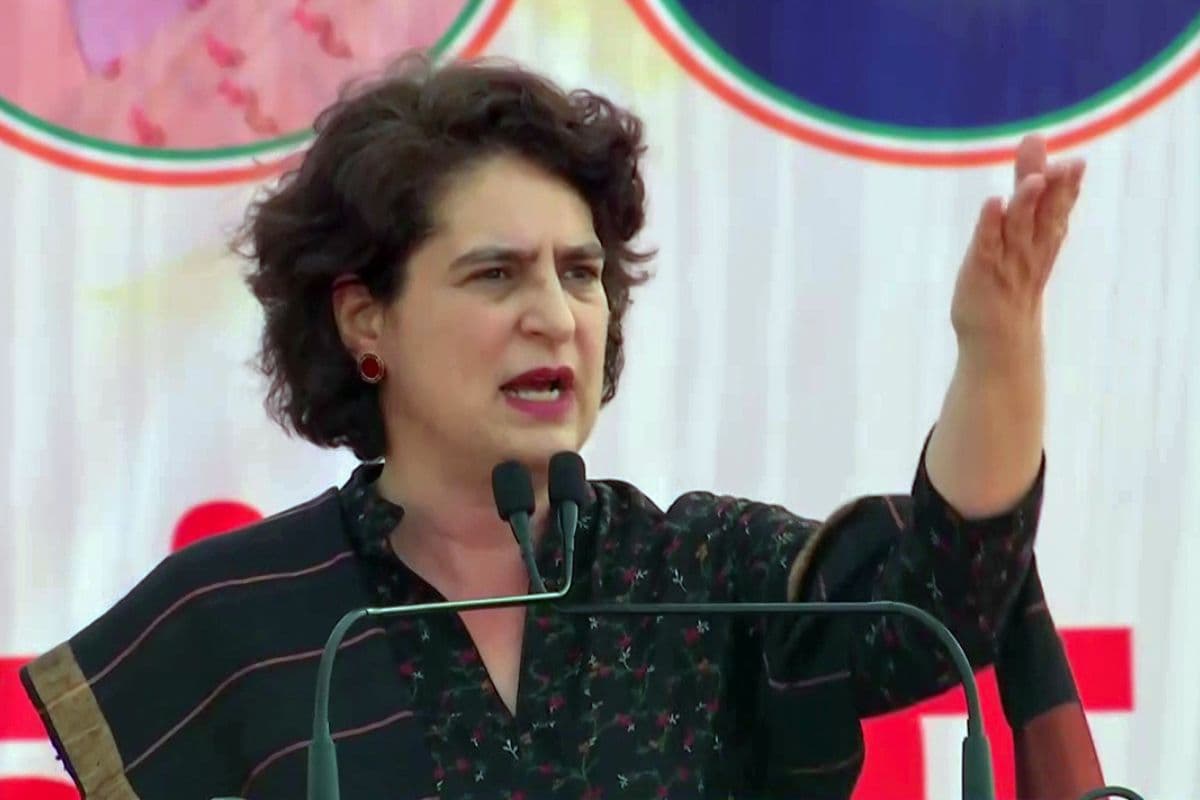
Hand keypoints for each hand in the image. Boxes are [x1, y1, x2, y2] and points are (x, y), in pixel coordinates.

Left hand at [950, 134, 1084, 365]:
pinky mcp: (981, 270)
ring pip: (1019, 228)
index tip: (1078, 162)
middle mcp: (1029, 249)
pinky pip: (987, 245)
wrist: (999, 339)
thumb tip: (1038, 168)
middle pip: (1044, 215)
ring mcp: (1006, 261)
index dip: (1069, 188)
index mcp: (1043, 241)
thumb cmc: (1010, 284)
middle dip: (1055, 190)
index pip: (1059, 210)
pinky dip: (989, 225)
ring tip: (1032, 179)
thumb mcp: (1023, 240)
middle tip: (1065, 164)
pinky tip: (992, 204)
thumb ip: (1029, 202)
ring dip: (1026, 202)